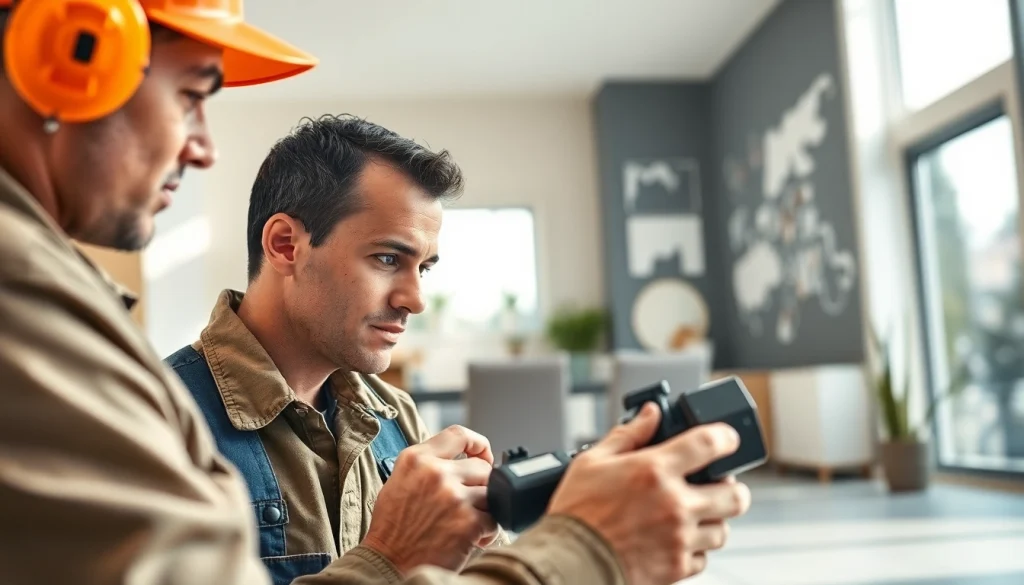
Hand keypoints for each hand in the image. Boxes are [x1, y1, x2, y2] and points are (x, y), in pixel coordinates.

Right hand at [362, 425, 499, 574]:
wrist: (387, 564)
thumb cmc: (393, 528)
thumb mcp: (400, 481)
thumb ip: (429, 465)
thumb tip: (464, 459)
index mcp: (416, 459)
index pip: (458, 434)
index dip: (478, 444)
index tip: (483, 456)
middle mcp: (435, 473)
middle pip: (482, 467)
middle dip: (481, 486)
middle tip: (470, 503)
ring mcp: (453, 497)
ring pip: (491, 493)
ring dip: (484, 509)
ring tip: (468, 523)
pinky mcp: (467, 522)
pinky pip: (494, 520)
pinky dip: (487, 531)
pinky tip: (471, 539)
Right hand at [548, 403, 750, 584]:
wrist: (570, 563)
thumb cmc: (576, 514)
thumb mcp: (592, 462)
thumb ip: (628, 435)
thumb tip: (650, 414)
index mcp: (654, 470)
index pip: (710, 444)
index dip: (726, 437)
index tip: (727, 439)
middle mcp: (675, 504)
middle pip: (735, 494)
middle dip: (731, 487)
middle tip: (717, 484)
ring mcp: (680, 538)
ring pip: (723, 529)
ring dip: (713, 519)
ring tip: (694, 514)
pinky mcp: (677, 567)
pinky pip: (704, 557)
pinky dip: (696, 548)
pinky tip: (677, 539)